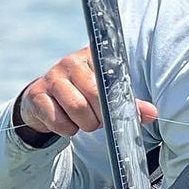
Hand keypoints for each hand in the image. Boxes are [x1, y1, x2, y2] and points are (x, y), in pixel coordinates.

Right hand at [16, 47, 157, 139]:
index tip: (118, 112)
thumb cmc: (84, 95)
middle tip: (100, 119)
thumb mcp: (108, 95)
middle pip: (95, 96)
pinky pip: (59, 122)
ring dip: (86, 124)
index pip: (111, 78)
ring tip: (85, 120)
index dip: (117, 100)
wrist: (45, 100)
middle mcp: (70, 63)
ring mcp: (51, 77)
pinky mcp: (36, 95)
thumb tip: (152, 113)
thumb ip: (129, 103)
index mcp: (92, 58)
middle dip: (102, 116)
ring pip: (78, 109)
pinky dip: (68, 129)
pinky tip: (67, 122)